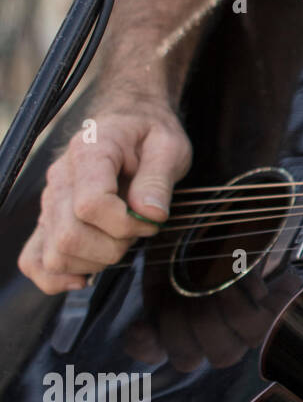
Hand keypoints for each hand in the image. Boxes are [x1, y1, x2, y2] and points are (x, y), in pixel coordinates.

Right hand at [18, 92, 191, 294]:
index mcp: (89, 154)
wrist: (130, 123)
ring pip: (56, 255)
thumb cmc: (149, 135)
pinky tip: (85, 276)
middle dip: (113, 248)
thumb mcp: (168, 147)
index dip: (125, 224)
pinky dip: (56, 278)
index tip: (151, 219)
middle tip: (136, 233)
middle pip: (70, 237)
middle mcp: (61, 179)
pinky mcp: (51, 220)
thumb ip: (159, 179)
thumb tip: (149, 213)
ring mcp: (51, 202)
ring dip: (94, 262)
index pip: (90, 206)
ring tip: (117, 242)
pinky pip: (34, 261)